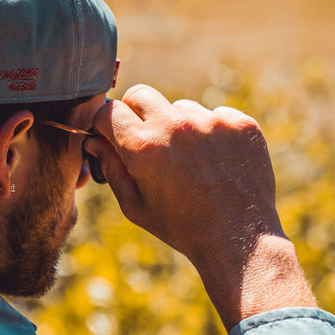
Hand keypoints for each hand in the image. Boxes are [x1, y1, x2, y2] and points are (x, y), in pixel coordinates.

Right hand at [85, 85, 315, 327]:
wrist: (239, 239)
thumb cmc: (181, 227)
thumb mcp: (135, 206)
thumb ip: (111, 168)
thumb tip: (95, 141)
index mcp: (144, 147)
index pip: (109, 110)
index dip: (105, 122)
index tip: (110, 133)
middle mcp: (176, 126)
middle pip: (140, 95)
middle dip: (135, 113)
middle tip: (144, 140)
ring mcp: (211, 122)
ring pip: (180, 108)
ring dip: (177, 126)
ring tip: (189, 162)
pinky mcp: (240, 124)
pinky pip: (214, 115)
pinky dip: (210, 133)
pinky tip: (215, 162)